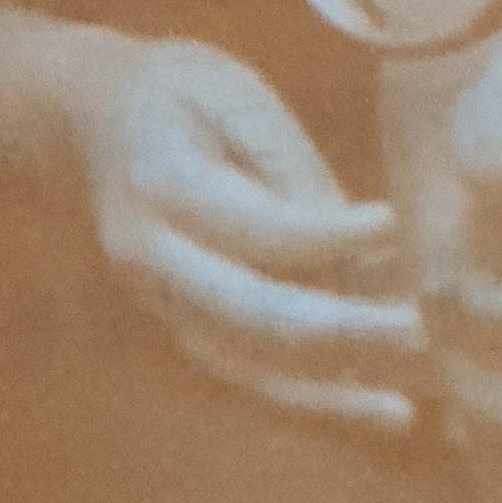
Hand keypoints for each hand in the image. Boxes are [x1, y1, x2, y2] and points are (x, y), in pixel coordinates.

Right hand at [75, 33, 423, 435]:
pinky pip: (240, 374)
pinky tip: (361, 406)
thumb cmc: (172, 91)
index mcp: (161, 181)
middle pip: (252, 312)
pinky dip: (301, 400)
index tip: (395, 225)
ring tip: (401, 411)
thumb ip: (288, 166)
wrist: (84, 118)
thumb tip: (359, 242)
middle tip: (417, 330)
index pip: (257, 227)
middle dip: (340, 328)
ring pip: (244, 366)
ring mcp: (156, 303)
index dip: (329, 233)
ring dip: (325, 393)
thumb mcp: (232, 95)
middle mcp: (150, 258)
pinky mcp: (172, 325)